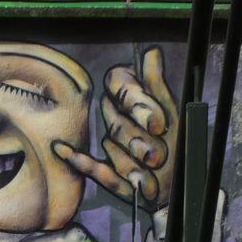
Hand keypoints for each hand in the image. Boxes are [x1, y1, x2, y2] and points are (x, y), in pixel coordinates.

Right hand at [53, 46, 176, 211]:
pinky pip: (90, 165)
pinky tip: (63, 150)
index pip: (118, 83)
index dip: (135, 101)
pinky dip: (78, 159)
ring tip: (153, 173)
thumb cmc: (177, 149)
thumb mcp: (174, 117)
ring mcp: (111, 147)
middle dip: (139, 140)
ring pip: (112, 147)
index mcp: (133, 102)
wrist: (178, 189)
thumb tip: (151, 52)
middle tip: (159, 155)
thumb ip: (158, 87)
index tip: (157, 124)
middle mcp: (118, 119)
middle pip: (116, 120)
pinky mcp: (106, 172)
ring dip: (135, 165)